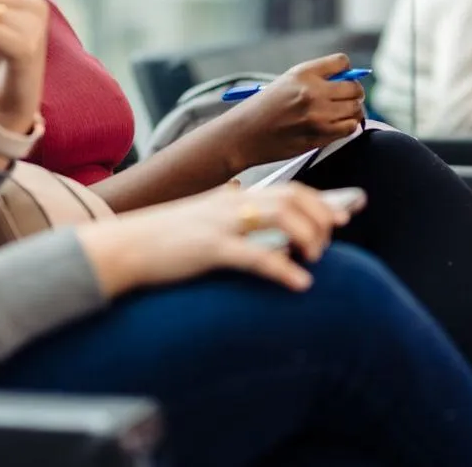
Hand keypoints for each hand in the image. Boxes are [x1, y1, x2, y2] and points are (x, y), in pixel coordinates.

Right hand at [76, 185, 352, 296]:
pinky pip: (256, 257)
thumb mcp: (202, 221)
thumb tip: (257, 223)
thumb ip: (230, 217)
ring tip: (316, 260)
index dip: (322, 200)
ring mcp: (221, 224)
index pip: (288, 189)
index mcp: (232, 197)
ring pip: (282, 218)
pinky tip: (300, 283)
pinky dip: (283, 269)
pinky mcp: (209, 249)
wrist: (122, 247)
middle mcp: (231, 203)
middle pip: (293, 198)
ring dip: (308, 237)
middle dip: (321, 218)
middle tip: (328, 244)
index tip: (349, 210)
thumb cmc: (162, 239)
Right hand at [218, 53, 366, 167]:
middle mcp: (313, 92)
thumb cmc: (263, 108)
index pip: (342, 62)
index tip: (343, 77)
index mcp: (303, 73)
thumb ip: (315, 78)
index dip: (346, 69)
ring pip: (356, 109)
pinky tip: (337, 125)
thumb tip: (346, 79)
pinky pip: (349, 128)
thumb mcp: (286, 82)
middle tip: (348, 97)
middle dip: (354, 92)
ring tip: (343, 112)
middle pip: (354, 88)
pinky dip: (347, 126)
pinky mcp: (320, 136)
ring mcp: (318, 116)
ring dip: (354, 110)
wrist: (244, 135)